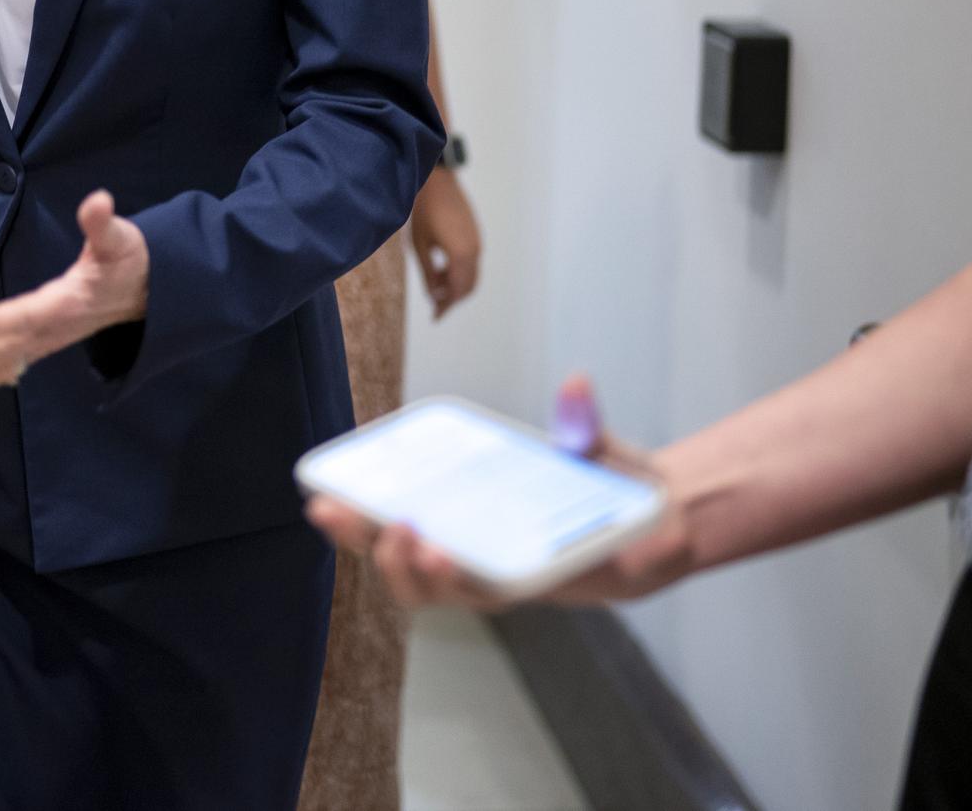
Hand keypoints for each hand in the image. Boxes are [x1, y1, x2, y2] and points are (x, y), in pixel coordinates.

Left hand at [0, 189, 149, 404]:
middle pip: (1, 351)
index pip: (27, 315)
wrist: (145, 295)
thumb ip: (103, 224)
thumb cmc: (126, 263)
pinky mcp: (36, 347)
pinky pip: (1, 371)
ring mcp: (42, 343)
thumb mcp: (120, 239)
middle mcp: (50, 330)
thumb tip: (99, 200)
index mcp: (67, 304)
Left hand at [303, 374, 696, 609]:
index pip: (482, 587)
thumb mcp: (632, 481)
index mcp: (538, 574)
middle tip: (345, 515)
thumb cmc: (634, 514)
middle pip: (427, 582)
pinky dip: (375, 518)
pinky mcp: (460, 532)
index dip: (448, 574)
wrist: (644, 532)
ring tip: (327, 506)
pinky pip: (409, 535)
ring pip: (408, 565)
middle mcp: (496, 573)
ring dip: (364, 540)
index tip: (431, 546)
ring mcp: (473, 556)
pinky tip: (346, 490)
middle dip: (383, 554)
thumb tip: (576, 384)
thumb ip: (598, 436)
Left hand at [410, 167, 483, 317]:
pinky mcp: (475, 234)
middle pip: (468, 286)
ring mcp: (478, 241)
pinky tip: (441, 268)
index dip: (446, 306)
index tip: (435, 318)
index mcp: (462, 255)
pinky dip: (459, 271)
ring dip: (455, 284)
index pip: (457, 291)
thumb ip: (428, 273)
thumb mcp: (420, 246)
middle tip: (434, 305)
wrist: (437, 181)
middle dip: (452, 298)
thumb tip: (433, 296)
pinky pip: (472, 261)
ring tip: (434, 284)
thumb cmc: (424, 212)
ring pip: (471, 274)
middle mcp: (475, 251)